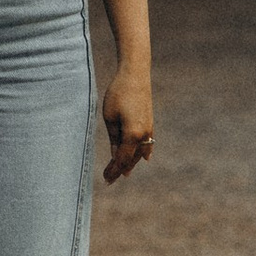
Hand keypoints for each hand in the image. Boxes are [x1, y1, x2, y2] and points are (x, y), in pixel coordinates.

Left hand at [102, 66, 154, 185]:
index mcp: (133, 135)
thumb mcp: (109, 118)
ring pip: (140, 152)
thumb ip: (113, 139)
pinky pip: (147, 143)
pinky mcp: (150, 122)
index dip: (113, 170)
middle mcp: (144, 135)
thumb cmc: (118, 94)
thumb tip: (116, 156)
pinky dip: (142, 152)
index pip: (122, 160)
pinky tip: (144, 159)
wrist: (135, 75)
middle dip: (120, 169)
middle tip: (109, 180)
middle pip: (131, 159)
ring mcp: (149, 129)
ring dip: (131, 162)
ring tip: (123, 172)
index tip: (105, 179)